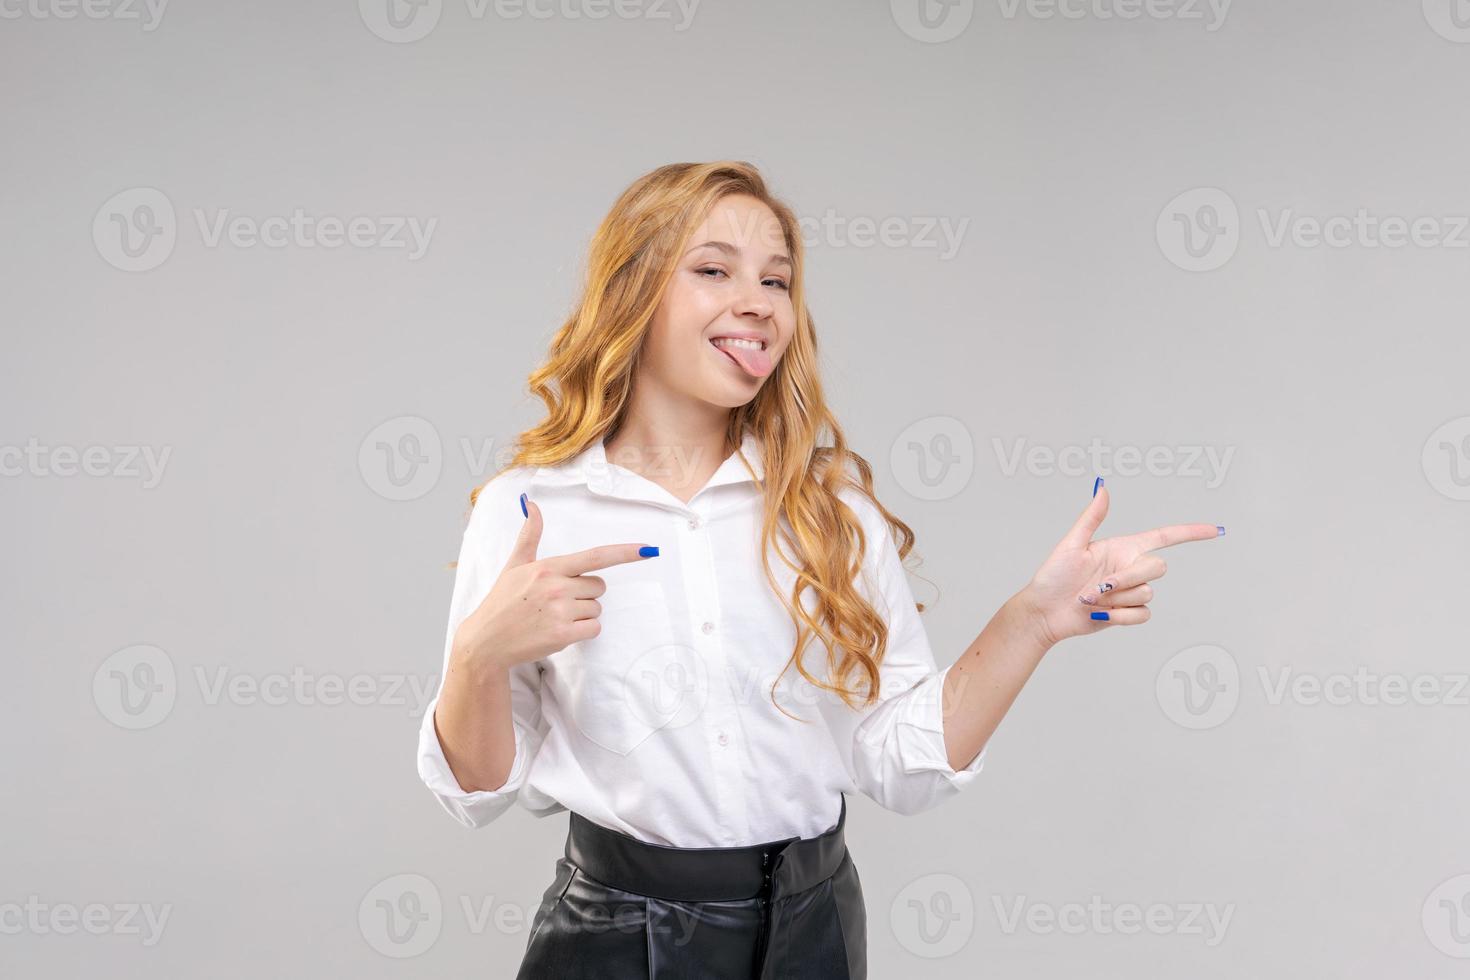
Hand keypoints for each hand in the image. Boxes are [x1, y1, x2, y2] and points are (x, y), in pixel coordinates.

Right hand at [450, 494, 658, 670]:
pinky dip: (583, 631)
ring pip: (597, 608)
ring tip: (553, 616)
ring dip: (582, 614)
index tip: (649, 549)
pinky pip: (594, 628)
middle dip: (585, 594)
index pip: (595, 556)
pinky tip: (559, 631)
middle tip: (557, 601)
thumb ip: (530, 535)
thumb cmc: (502, 601)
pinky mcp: (563, 634)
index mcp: (549, 567)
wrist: (486, 641)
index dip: (625, 552)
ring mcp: (560, 611)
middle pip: (599, 586)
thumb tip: (532, 504)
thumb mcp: (515, 565)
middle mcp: (557, 586)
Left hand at [1018, 478, 1222, 647]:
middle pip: (1157, 568)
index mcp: (1121, 548)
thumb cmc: (1052, 577)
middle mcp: (1129, 567)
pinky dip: (1119, 616)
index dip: (1190, 533)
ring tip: (1090, 599)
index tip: (1215, 530)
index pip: (1164, 537)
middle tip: (1097, 587)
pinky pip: (1142, 614)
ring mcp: (1129, 591)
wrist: (1044, 612)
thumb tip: (1103, 488)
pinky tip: (1099, 614)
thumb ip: (1091, 518)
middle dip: (1127, 578)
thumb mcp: (1071, 545)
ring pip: (1148, 592)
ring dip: (1116, 599)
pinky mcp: (1127, 612)